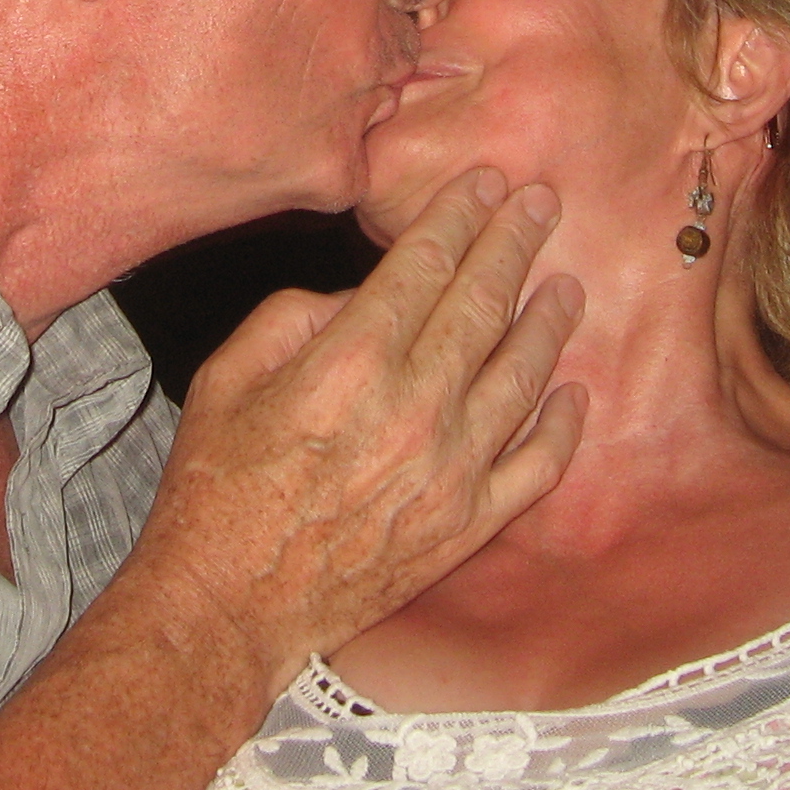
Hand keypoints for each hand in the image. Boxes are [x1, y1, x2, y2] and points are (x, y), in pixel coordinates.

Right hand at [123, 169, 586, 690]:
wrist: (230, 605)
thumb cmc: (216, 488)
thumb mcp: (227, 374)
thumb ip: (297, 316)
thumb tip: (363, 299)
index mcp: (350, 362)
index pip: (424, 266)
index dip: (459, 216)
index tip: (487, 184)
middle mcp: (413, 409)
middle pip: (482, 304)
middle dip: (515, 244)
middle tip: (544, 203)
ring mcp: (451, 470)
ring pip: (521, 375)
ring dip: (548, 322)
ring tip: (567, 285)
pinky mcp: (467, 525)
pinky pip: (536, 467)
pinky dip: (562, 427)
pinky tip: (573, 394)